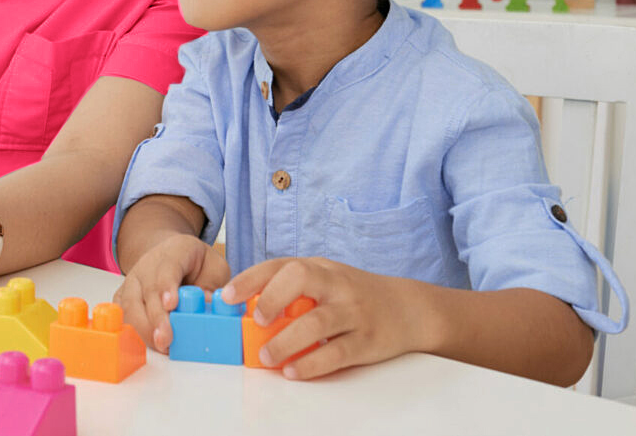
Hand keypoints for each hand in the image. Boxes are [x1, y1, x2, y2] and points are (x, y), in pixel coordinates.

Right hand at [112, 233, 229, 353]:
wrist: (171, 256)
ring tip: (161, 345)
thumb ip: (213, 284)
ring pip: (130, 304)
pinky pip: (123, 313)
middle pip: (148, 290)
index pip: (168, 267)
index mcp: (175, 251)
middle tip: (166, 338)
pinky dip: (133, 330)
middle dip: (156, 317)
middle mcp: (148, 264)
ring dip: (144, 328)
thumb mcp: (214, 266)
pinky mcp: (124, 296)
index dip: (167, 286)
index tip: (171, 304)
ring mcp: (133, 280)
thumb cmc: (196, 264)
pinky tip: (148, 343)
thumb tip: (206, 304)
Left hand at [219, 257, 430, 378]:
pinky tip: (293, 370)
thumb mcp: (325, 279)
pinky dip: (312, 364)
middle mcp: (335, 284)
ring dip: (286, 341)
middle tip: (255, 320)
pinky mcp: (366, 341)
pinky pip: (336, 353)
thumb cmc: (353, 294)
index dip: (251, 279)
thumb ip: (291, 288)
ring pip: (317, 322)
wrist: (407, 308)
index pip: (281, 265)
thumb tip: (245, 307)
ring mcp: (352, 311)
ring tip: (266, 356)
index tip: (228, 296)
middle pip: (300, 279)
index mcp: (319, 268)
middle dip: (272, 298)